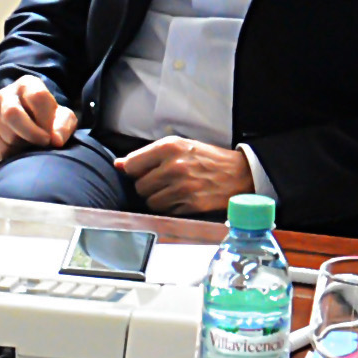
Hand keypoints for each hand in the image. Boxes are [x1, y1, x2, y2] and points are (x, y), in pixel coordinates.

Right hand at [0, 76, 76, 161]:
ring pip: (5, 134)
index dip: (46, 120)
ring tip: (30, 145)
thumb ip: (63, 126)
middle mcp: (4, 94)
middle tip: (40, 144)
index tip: (51, 136)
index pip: (37, 97)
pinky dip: (10, 155)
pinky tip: (17, 150)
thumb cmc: (47, 119)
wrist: (26, 123)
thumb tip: (55, 141)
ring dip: (22, 147)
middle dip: (30, 135)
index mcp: (27, 85)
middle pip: (12, 114)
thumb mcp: (62, 118)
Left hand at [112, 137, 253, 217]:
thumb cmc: (206, 158)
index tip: (141, 172)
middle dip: (147, 186)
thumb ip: (147, 155)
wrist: (239, 173)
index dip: (133, 171)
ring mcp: (183, 187)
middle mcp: (174, 166)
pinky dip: (171, 208)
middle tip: (162, 182)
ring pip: (151, 201)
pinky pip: (167, 211)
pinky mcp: (192, 204)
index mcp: (169, 147)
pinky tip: (182, 199)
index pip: (131, 165)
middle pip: (139, 186)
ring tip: (172, 191)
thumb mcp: (178, 146)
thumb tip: (118, 164)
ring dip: (157, 199)